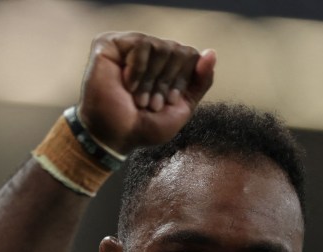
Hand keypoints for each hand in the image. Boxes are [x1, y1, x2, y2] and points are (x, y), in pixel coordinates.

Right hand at [77, 32, 214, 154]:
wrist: (115, 136)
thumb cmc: (144, 125)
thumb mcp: (182, 107)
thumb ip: (200, 81)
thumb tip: (212, 52)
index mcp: (165, 63)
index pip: (189, 55)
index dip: (181, 81)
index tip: (167, 102)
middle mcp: (148, 51)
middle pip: (177, 50)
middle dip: (166, 82)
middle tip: (150, 103)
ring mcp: (129, 46)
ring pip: (160, 47)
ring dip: (151, 80)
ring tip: (138, 98)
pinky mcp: (110, 43)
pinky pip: (141, 44)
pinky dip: (138, 70)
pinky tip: (127, 84)